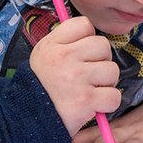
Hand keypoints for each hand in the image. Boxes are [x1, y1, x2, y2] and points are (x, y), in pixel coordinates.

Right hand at [30, 14, 120, 135]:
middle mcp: (64, 57)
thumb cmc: (42, 87)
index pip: (84, 24)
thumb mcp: (43, 55)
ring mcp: (76, 78)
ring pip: (112, 70)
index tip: (80, 54)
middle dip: (100, 61)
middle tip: (88, 75)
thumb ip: (65, 41)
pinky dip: (108, 103)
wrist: (28, 119)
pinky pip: (114, 95)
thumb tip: (90, 33)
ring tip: (90, 90)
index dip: (87, 39)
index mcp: (53, 44)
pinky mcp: (86, 100)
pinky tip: (94, 105)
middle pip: (103, 46)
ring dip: (106, 83)